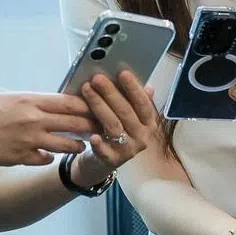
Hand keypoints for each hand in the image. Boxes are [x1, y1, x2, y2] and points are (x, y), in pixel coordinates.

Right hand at [0, 89, 93, 167]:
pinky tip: (52, 157)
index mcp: (28, 99)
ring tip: (82, 144)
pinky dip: (51, 158)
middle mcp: (32, 119)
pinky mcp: (21, 158)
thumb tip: (37, 99)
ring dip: (77, 145)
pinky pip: (46, 160)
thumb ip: (22, 97)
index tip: (96, 107)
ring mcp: (28, 140)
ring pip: (66, 144)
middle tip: (100, 127)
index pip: (68, 101)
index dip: (86, 105)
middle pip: (74, 122)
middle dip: (90, 125)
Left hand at [72, 70, 158, 188]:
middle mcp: (142, 137)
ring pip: (113, 126)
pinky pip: (105, 151)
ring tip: (87, 90)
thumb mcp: (128, 116)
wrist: (103, 161)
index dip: (133, 88)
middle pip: (126, 113)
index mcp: (148, 124)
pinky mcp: (112, 161)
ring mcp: (128, 150)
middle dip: (111, 93)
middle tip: (97, 78)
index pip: (143, 104)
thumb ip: (135, 101)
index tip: (122, 72)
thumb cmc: (117, 131)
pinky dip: (99, 144)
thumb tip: (147, 85)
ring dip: (99, 107)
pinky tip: (92, 136)